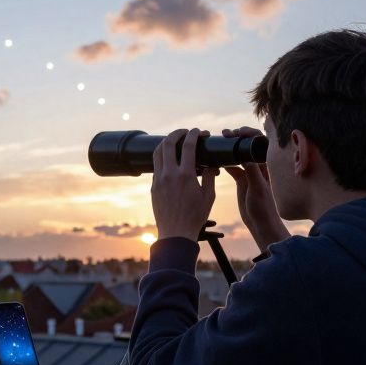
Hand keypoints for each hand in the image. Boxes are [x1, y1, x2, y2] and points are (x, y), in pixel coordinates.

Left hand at [150, 128, 217, 242]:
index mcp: (186, 176)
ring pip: (158, 152)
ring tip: (175, 141)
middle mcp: (169, 175)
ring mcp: (158, 180)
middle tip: (185, 132)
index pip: (188, 146)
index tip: (199, 131)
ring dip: (166, 142)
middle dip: (177, 133)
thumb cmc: (195, 216)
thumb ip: (210, 176)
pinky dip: (162, 156)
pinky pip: (155, 165)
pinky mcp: (153, 186)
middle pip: (168, 143)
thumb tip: (212, 164)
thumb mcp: (209, 196)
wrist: (175, 233)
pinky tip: (170, 158)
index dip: (194, 134)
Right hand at [220, 127, 289, 253]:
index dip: (249, 133)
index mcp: (265, 164)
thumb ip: (252, 171)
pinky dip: (224, 160)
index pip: (259, 142)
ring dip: (229, 147)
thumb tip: (244, 154)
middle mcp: (258, 165)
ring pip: (238, 154)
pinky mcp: (241, 180)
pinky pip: (232, 166)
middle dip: (237, 136)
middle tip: (225, 134)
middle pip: (248, 144)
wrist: (260, 223)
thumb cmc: (263, 207)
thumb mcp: (257, 188)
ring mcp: (249, 172)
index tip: (237, 132)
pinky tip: (215, 159)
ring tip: (219, 142)